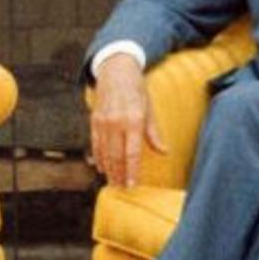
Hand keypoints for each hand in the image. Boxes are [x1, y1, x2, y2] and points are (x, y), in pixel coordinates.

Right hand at [90, 53, 165, 187]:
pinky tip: (101, 167)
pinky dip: (99, 157)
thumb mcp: (149, 108)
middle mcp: (116, 122)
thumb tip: (164, 152)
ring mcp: (103, 122)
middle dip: (119, 175)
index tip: (133, 185)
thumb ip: (153, 132)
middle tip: (122, 189)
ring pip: (105, 152)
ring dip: (108, 169)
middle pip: (116, 156)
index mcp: (133, 120)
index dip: (132, 171)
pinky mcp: (94, 120)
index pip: (132, 153)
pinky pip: (95, 144)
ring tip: (113, 183)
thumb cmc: (136, 89)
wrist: (116, 70)